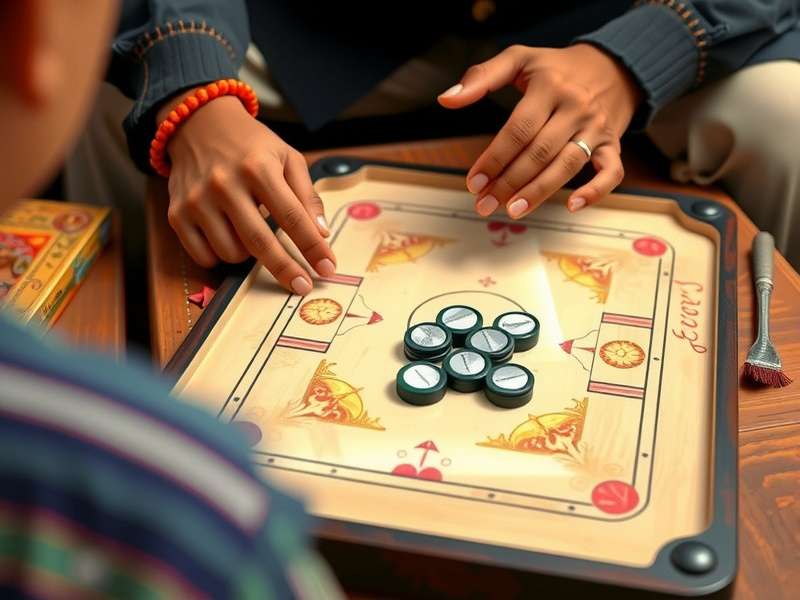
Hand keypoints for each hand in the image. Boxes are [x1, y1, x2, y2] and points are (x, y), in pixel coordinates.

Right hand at [162, 95, 335, 294]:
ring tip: (252, 231)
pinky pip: (204, 256)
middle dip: (286, 269)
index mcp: (257, 167)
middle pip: (260, 243)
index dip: (312, 247)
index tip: (327, 268)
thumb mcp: (287, 157)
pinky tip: (229, 237)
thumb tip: (321, 234)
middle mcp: (224, 184)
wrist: (198, 124)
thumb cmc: (250, 144)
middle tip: (303, 285)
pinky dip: (221, 256)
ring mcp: (196, 201)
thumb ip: (307, 195)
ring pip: (231, 254)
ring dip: (249, 255)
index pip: (292, 217)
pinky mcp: (177, 214)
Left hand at [438, 44, 641, 217]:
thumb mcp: (519, 60)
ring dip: (538, 192)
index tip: (473, 182)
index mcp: (549, 86)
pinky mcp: (612, 144)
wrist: (612, 66)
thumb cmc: (555, 68)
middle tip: (484, 204)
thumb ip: (481, 77)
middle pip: (539, 152)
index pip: (518, 129)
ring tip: (513, 211)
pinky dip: (595, 191)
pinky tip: (571, 205)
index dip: (494, 158)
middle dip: (509, 182)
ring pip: (567, 165)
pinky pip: (611, 171)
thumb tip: (446, 100)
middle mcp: (576, 107)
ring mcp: (596, 127)